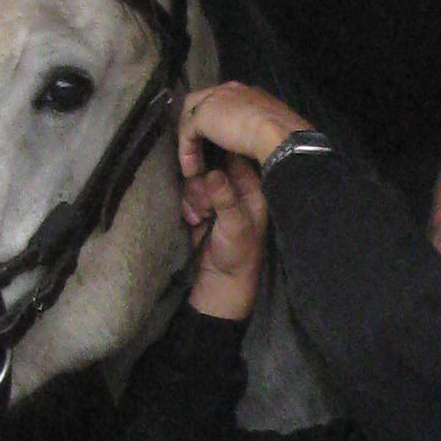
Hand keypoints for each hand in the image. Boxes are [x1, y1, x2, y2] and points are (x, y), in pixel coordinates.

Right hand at [175, 82, 311, 322]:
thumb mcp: (235, 225)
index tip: (208, 174)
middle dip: (202, 184)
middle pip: (209, 165)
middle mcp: (235, 187)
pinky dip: (188, 206)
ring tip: (201, 217)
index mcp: (253, 187)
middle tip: (205, 206)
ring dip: (194, 197)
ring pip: (196, 179)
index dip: (217, 161)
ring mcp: (217, 196)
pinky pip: (187, 194)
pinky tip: (194, 221)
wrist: (221, 283)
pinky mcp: (201, 206)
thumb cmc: (238, 254)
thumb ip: (225, 198)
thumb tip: (213, 173)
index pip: (233, 157)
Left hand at [177, 81, 310, 176]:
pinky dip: (187, 153)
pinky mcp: (203, 115)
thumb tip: (265, 145)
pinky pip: (187, 133)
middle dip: (198, 125)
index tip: (220, 144)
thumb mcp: (276, 132)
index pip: (226, 101)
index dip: (219, 120)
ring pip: (192, 116)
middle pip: (203, 102)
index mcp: (251, 94)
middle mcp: (232, 90)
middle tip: (199, 151)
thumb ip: (265, 133)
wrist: (280, 136)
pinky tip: (192, 170)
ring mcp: (216, 99)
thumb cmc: (285, 137)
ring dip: (191, 142)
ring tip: (194, 166)